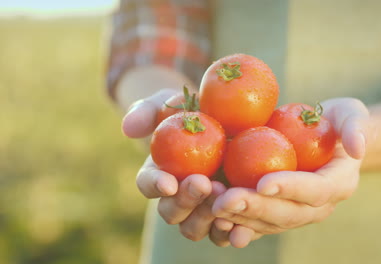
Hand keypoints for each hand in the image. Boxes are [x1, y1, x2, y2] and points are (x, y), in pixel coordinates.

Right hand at [122, 89, 242, 245]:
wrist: (227, 122)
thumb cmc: (193, 111)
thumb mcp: (171, 103)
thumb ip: (148, 111)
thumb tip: (128, 128)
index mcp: (159, 174)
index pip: (148, 184)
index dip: (155, 185)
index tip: (168, 181)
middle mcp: (176, 199)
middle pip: (171, 212)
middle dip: (186, 200)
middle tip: (204, 183)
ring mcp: (200, 211)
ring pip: (194, 228)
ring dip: (206, 216)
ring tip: (225, 197)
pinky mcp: (224, 218)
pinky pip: (223, 234)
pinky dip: (230, 233)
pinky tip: (242, 224)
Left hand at [211, 98, 369, 245]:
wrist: (325, 138)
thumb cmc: (337, 121)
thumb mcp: (352, 114)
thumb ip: (357, 127)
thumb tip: (358, 147)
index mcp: (338, 184)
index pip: (315, 190)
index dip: (291, 188)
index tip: (263, 182)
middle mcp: (318, 206)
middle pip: (287, 213)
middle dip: (255, 208)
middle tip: (225, 200)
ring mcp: (295, 212)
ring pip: (267, 223)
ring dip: (238, 217)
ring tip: (212, 207)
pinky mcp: (276, 210)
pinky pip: (255, 222)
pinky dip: (235, 222)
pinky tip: (212, 218)